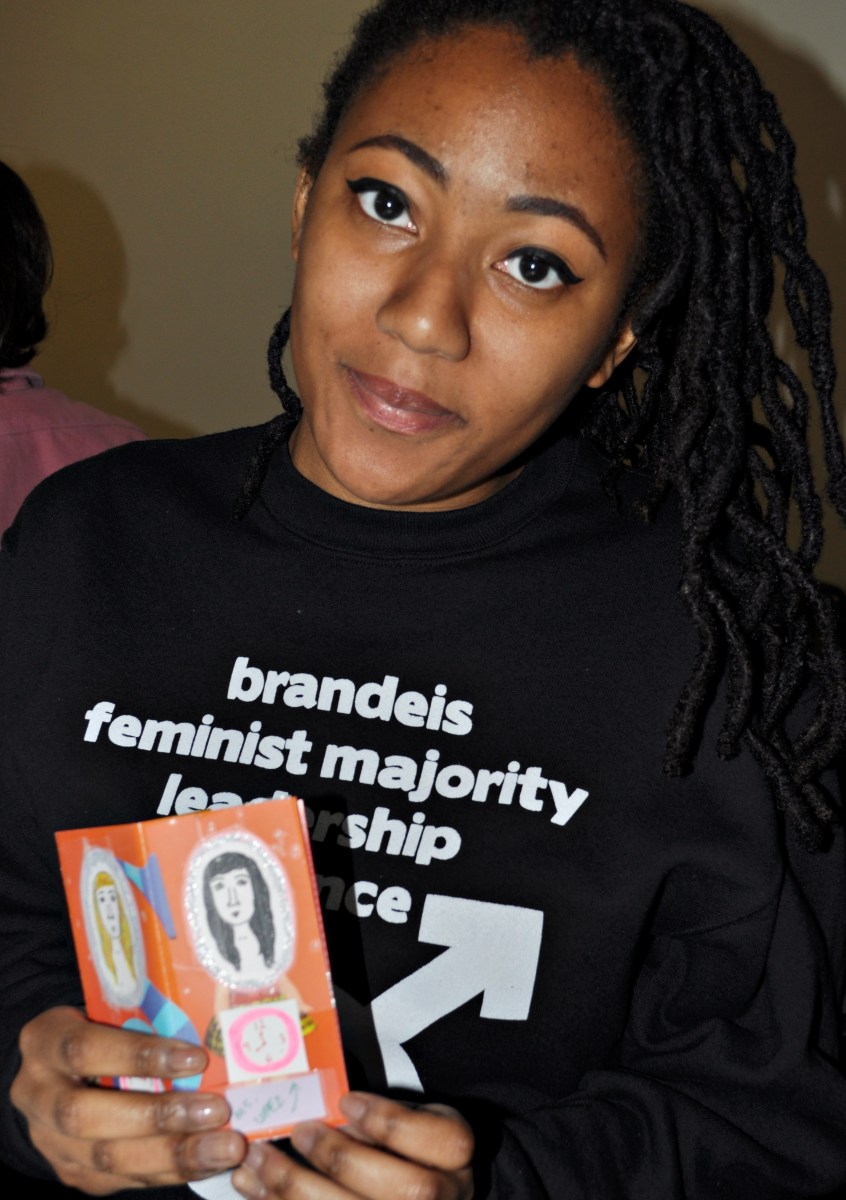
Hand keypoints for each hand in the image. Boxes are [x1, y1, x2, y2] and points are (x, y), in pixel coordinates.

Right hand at [11, 1006, 246, 1193]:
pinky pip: (122, 1179)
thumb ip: (147, 1020)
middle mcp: (38, 1095)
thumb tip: (218, 1029)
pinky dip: (171, 1172)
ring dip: (173, 1155)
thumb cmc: (103, 1026)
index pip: (85, 1049)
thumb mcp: (112, 1010)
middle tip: (217, 1111)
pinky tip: (209, 1162)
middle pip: (87, 1117)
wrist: (62, 1066)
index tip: (195, 1058)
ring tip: (224, 1146)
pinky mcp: (72, 1172)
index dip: (139, 1056)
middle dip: (158, 1117)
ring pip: (106, 1158)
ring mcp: (50, 1141)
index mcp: (45, 1040)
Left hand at [232, 1092, 473, 1198]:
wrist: (424, 1193)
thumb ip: (381, 1117)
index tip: (346, 1101)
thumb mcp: (408, 1120)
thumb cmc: (406, 1148)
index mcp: (456, 1157)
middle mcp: (446, 1199)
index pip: (443, 1140)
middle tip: (299, 1130)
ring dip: (298, 1191)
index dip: (392, 1122)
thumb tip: (324, 1107)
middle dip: (343, 1159)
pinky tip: (257, 1190)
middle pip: (407, 1191)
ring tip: (259, 1163)